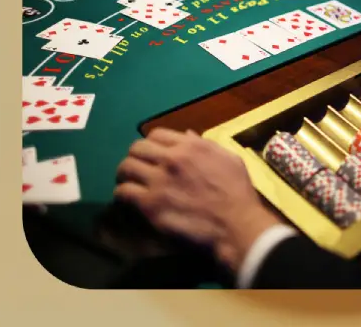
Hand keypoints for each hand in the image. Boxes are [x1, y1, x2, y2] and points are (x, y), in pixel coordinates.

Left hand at [114, 128, 282, 271]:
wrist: (237, 226)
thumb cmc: (238, 194)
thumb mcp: (229, 159)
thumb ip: (207, 145)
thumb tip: (188, 135)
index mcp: (189, 146)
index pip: (156, 135)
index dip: (152, 145)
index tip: (153, 155)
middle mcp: (170, 159)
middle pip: (136, 148)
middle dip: (135, 157)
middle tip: (137, 168)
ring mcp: (158, 181)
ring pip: (126, 167)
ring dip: (124, 174)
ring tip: (127, 182)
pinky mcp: (150, 204)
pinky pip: (124, 192)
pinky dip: (121, 194)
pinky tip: (126, 199)